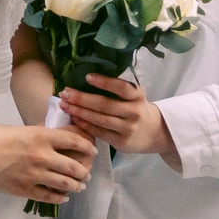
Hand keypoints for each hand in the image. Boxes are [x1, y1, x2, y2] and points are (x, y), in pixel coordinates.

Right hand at [0, 122, 95, 204]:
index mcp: (40, 136)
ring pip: (65, 184)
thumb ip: (37, 134)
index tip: (92, 151)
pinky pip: (49, 196)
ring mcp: (34, 174)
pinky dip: (60, 198)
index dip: (87, 146)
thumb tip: (51, 135)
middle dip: (84, 171)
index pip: (73, 140)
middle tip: (87, 174)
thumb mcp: (17, 129)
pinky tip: (63, 197)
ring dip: (76, 186)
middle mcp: (42, 155)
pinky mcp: (24, 189)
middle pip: (74, 166)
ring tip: (79, 187)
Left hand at [61, 73, 181, 170]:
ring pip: (99, 119)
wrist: (154, 133)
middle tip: (65, 92)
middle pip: (105, 105)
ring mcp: (128, 128)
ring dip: (79, 111)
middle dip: (82, 98)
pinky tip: (74, 117)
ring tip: (64, 104)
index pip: (122, 88)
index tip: (87, 76)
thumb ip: (118, 89)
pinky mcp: (121, 142)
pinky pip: (99, 132)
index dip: (105, 82)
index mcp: (138, 95)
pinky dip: (84, 124)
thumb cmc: (136, 108)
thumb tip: (86, 77)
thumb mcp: (134, 96)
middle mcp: (135, 112)